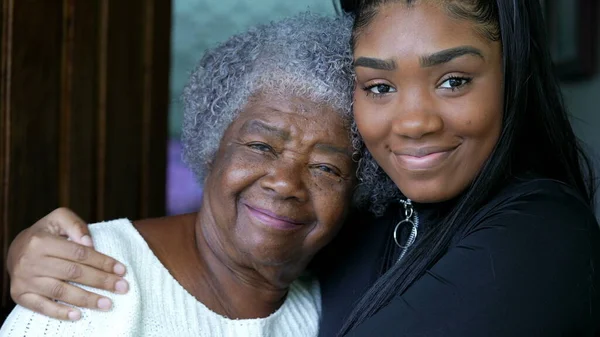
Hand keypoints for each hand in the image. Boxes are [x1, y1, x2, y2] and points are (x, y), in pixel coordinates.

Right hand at [7, 208, 128, 320]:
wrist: (16, 250)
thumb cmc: (45, 234)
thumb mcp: (59, 219)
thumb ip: (76, 226)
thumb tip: (90, 243)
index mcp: (41, 241)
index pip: (79, 254)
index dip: (102, 262)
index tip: (121, 270)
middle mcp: (31, 261)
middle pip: (73, 273)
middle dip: (101, 281)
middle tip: (122, 288)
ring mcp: (25, 279)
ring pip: (61, 291)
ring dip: (86, 299)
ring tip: (108, 303)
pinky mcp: (20, 294)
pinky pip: (42, 307)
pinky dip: (60, 312)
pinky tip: (78, 315)